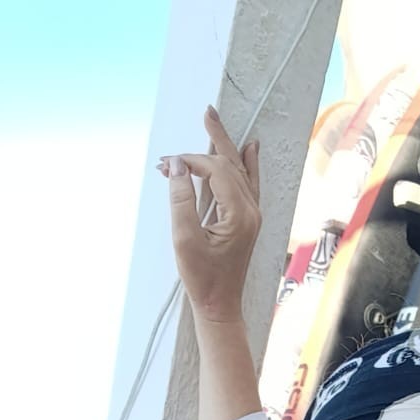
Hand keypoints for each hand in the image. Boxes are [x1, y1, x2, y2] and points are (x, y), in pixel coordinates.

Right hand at [158, 107, 260, 323]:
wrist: (220, 306)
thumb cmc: (203, 279)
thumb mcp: (184, 240)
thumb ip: (180, 199)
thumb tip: (178, 166)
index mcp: (240, 214)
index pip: (216, 171)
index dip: (191, 161)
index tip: (167, 166)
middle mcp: (251, 211)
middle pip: (231, 164)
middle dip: (210, 144)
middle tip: (205, 114)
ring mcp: (252, 216)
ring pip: (240, 170)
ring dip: (224, 148)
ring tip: (215, 123)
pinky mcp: (247, 221)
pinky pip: (250, 184)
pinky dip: (247, 164)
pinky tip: (249, 149)